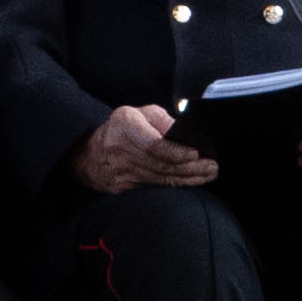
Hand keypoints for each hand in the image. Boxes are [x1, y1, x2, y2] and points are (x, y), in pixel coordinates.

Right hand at [74, 101, 219, 193]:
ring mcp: (120, 172)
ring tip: (208, 174)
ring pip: (161, 179)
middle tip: (212, 166)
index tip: (196, 153)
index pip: (153, 144)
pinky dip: (175, 185)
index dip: (176, 152)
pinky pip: (154, 187)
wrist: (89, 155)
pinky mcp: (123, 188)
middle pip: (161, 164)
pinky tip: (191, 182)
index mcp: (124, 125)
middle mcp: (120, 149)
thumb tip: (186, 134)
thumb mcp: (140, 112)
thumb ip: (163, 120)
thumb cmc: (121, 128)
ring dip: (188, 178)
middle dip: (191, 167)